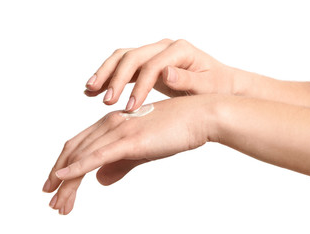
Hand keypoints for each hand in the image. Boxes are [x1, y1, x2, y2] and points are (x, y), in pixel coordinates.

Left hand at [43, 96, 215, 214]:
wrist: (198, 116)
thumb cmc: (174, 130)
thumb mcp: (141, 151)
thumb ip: (120, 165)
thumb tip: (100, 181)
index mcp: (112, 124)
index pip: (79, 146)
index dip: (64, 167)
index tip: (56, 188)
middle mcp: (110, 124)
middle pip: (74, 152)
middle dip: (58, 178)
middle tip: (51, 201)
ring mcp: (120, 130)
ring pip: (82, 157)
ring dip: (66, 182)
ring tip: (57, 204)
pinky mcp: (131, 139)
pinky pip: (98, 155)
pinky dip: (78, 167)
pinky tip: (64, 178)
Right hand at [84, 39, 234, 111]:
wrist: (219, 85)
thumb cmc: (216, 87)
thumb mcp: (207, 86)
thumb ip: (187, 80)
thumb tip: (166, 73)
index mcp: (179, 50)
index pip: (152, 66)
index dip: (139, 86)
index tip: (130, 108)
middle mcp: (164, 48)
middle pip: (131, 56)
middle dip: (116, 78)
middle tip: (106, 99)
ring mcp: (155, 54)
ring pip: (123, 58)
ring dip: (105, 73)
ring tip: (90, 90)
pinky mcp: (148, 63)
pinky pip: (125, 67)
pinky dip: (110, 76)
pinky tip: (97, 89)